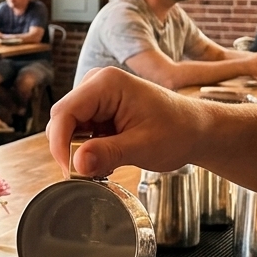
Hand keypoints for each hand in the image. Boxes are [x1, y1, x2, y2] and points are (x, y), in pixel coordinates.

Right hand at [48, 67, 202, 178]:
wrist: (196, 129)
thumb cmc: (178, 131)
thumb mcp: (143, 147)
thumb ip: (107, 154)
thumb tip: (76, 164)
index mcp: (106, 83)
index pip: (64, 113)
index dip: (60, 144)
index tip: (70, 171)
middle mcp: (97, 83)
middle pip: (62, 120)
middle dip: (71, 150)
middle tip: (91, 173)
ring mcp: (97, 95)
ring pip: (69, 128)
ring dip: (82, 151)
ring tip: (108, 164)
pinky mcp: (99, 108)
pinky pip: (80, 131)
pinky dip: (90, 149)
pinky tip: (110, 157)